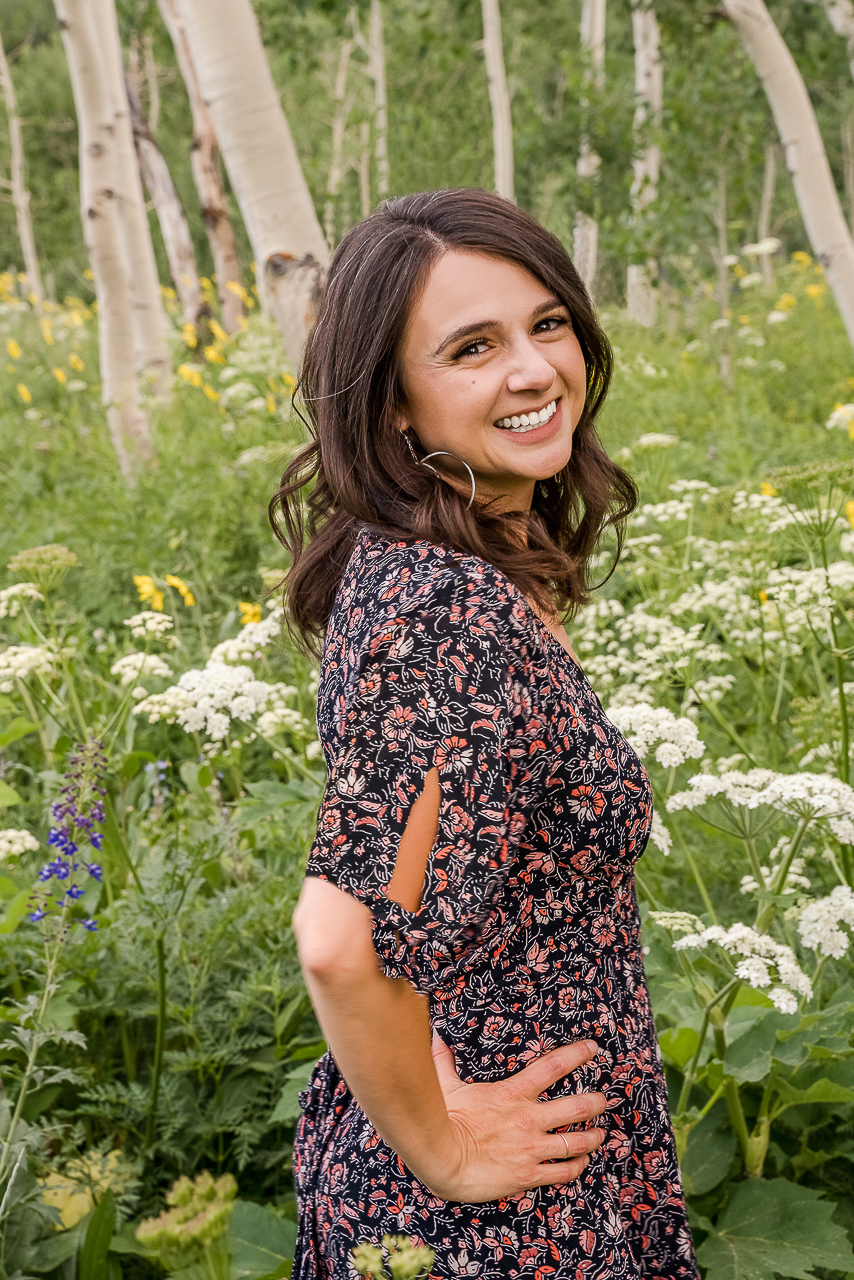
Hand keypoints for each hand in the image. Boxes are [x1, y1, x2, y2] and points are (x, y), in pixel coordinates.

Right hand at [418, 1033, 606, 1202]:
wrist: (443, 1160)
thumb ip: (445, 1061)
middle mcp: (529, 1118)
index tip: (593, 1049)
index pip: (553, 1066)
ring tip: (601, 1134)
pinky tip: (583, 1163)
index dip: (577, 1055)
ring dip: (593, 1137)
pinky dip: (577, 1166)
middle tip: (603, 1101)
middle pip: (576, 1106)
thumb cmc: (444, 1121)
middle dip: (595, 1102)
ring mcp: (532, 1148)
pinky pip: (563, 1172)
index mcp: (513, 1093)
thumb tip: (435, 1036)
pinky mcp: (529, 1174)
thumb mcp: (446, 1086)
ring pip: (576, 1141)